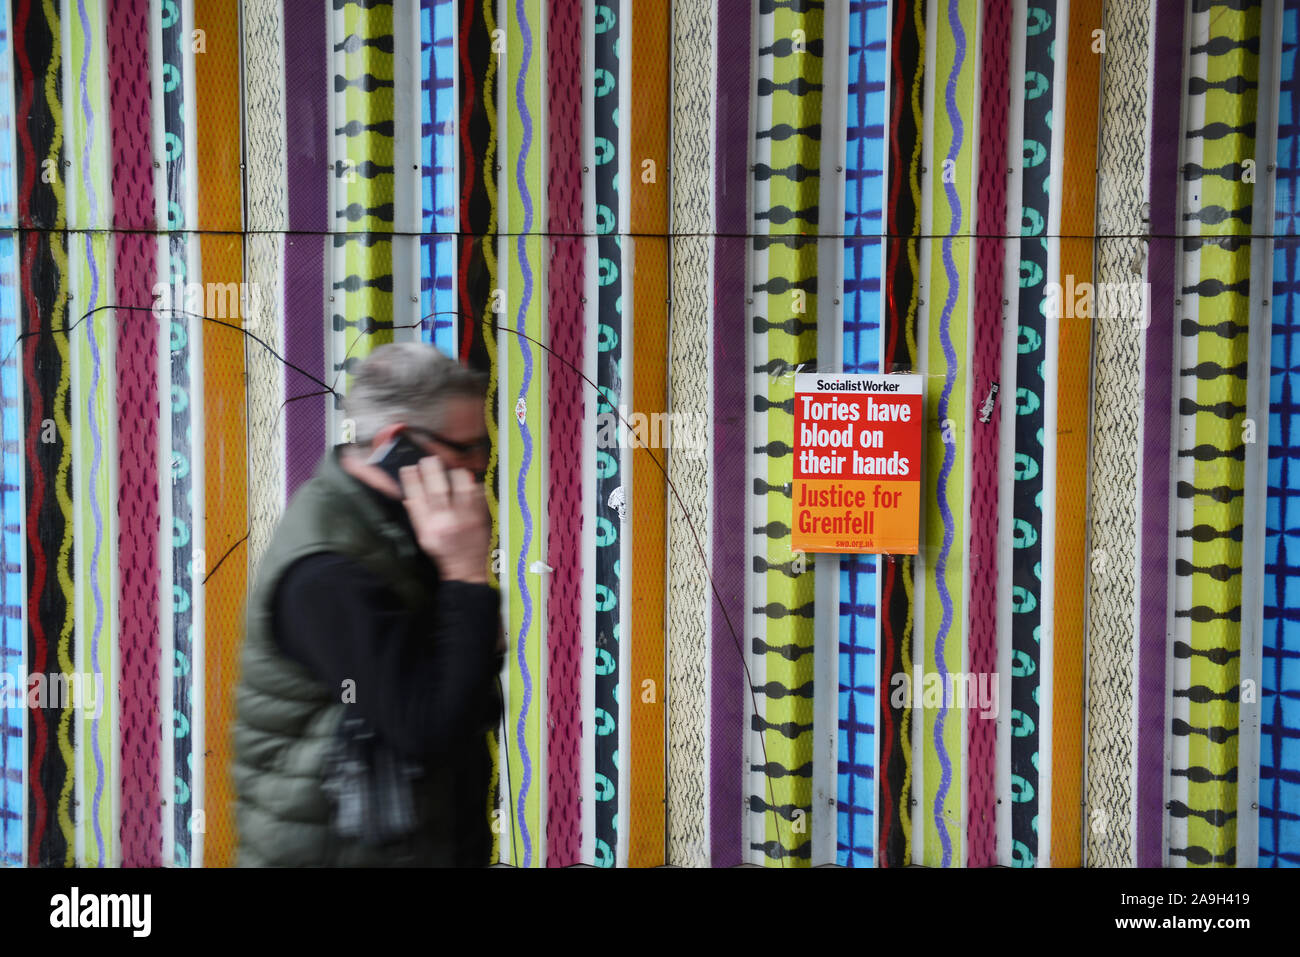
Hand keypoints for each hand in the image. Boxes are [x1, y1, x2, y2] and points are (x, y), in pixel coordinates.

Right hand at [400, 455, 490, 583]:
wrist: (467, 570)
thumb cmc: (444, 553)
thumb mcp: (424, 538)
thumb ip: (418, 516)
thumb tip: (410, 493)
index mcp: (427, 528)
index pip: (415, 498)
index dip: (411, 480)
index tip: (408, 469)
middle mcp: (446, 521)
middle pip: (437, 488)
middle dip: (430, 470)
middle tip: (428, 460)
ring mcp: (465, 517)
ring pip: (460, 485)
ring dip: (454, 473)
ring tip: (450, 470)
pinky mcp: (481, 516)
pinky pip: (478, 492)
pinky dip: (473, 484)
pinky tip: (468, 483)